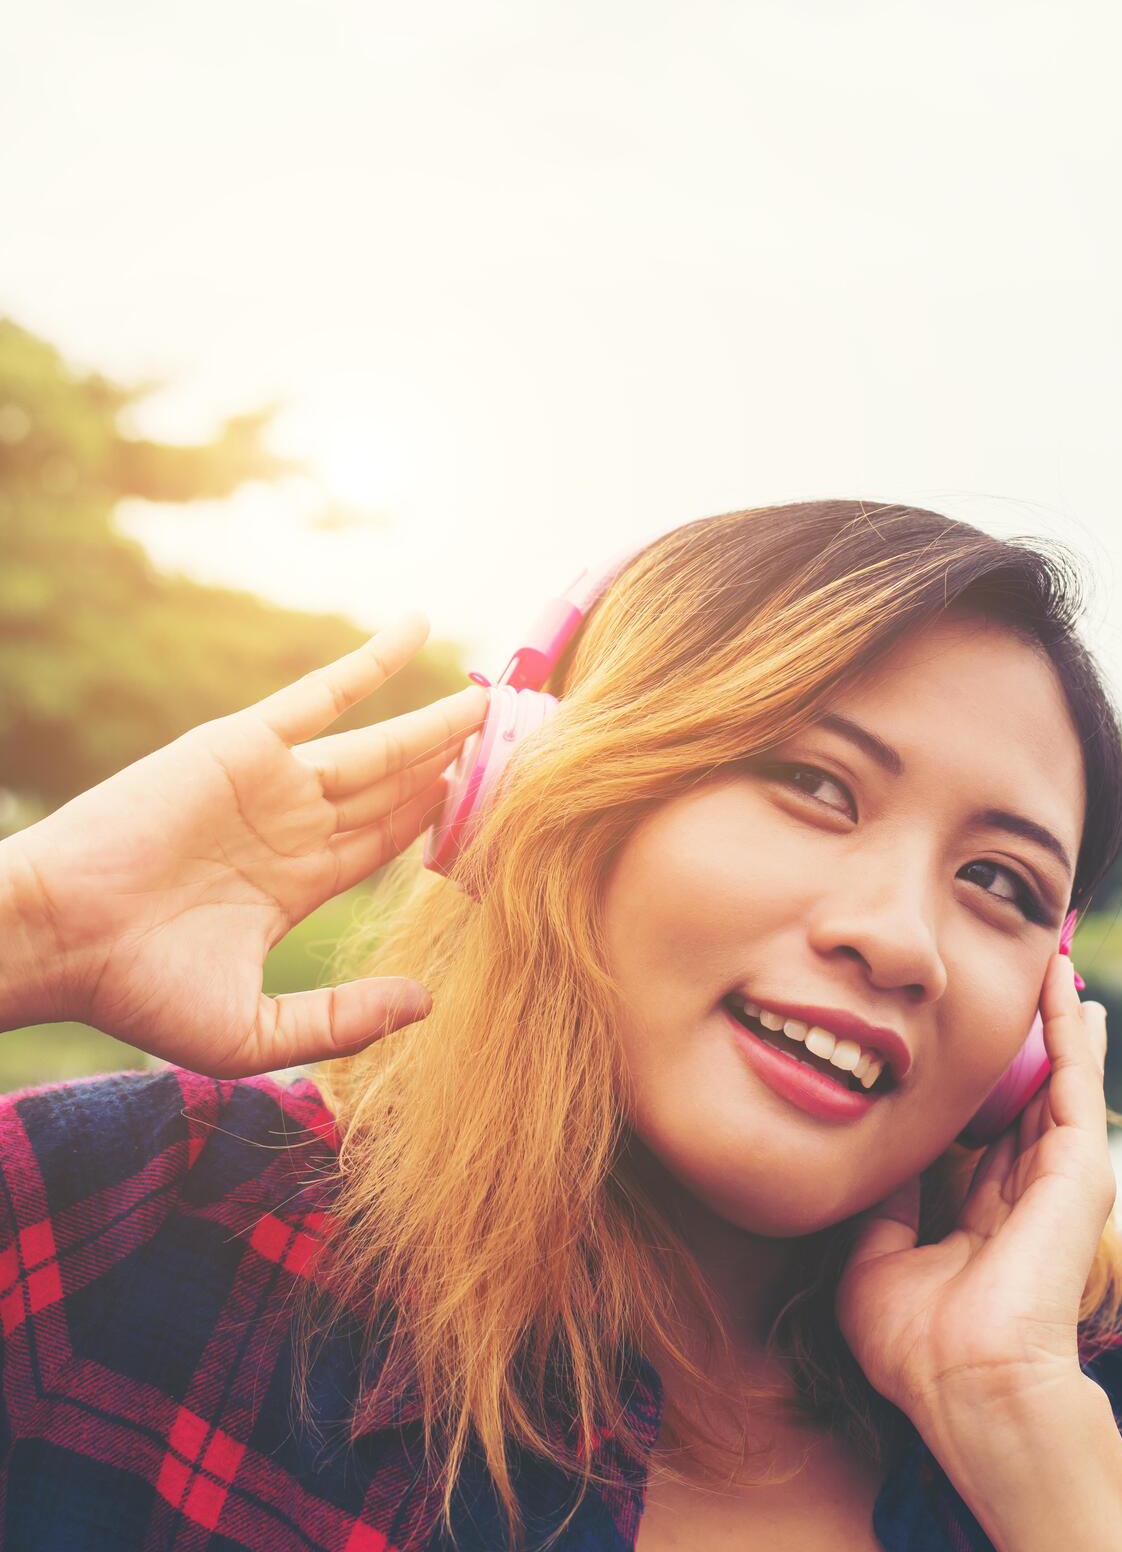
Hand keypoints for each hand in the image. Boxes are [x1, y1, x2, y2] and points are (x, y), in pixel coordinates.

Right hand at [5, 615, 488, 1075]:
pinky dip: (369, 660)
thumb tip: (428, 1000)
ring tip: (497, 697)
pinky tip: (418, 628)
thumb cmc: (139, 990)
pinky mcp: (244, 743)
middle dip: (457, 767)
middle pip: (397, 788)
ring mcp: (272, 781)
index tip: (509, 803)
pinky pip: (322, 692)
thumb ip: (342, 1017)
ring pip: (378, 744)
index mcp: (297, 883)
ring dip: (437, 720)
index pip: (390, 841)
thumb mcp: (254, 1032)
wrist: (58, 937)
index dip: (446, 821)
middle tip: (523, 741)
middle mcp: (292, 825)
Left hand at [834, 952, 1112, 1426]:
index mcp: (983, 1218)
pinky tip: (1062, 984)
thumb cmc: (918, 1345)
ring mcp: (1059, 1180)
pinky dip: (1068, 1027)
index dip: (974, 1091)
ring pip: (1057, 1079)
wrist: (968, 1383)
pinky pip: (1075, 1079)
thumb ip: (881, 1201)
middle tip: (1018, 983)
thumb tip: (876, 1144)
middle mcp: (1027, 1194)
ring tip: (1052, 964)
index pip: (984, 1138)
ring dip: (1052, 1021)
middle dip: (1023, 1045)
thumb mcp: (875, 1259)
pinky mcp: (1080, 1169)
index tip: (962, 1045)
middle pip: (1029, 1099)